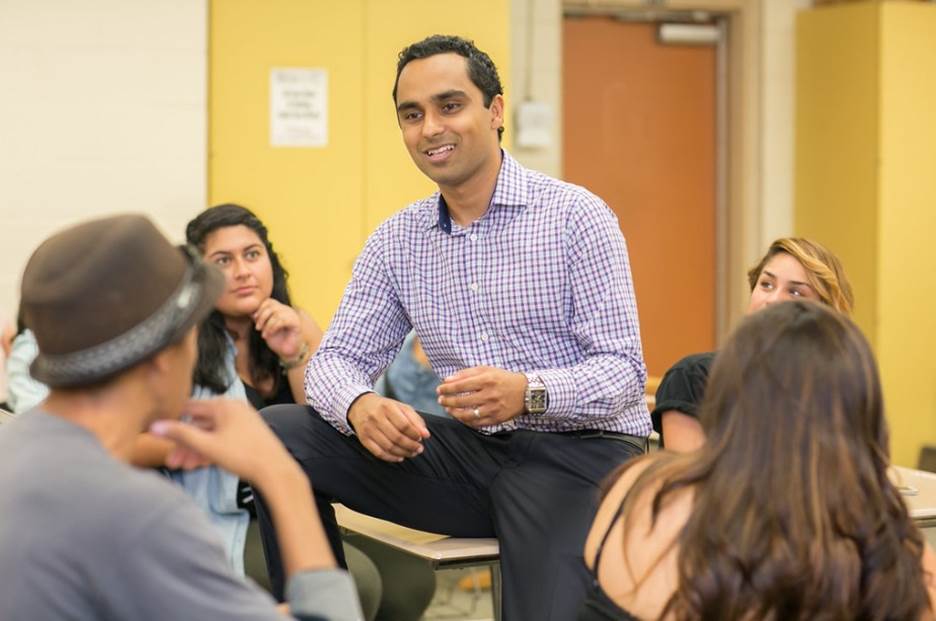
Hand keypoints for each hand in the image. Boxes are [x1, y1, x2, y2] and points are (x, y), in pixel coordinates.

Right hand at [149, 399, 295, 483]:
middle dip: (184, 443)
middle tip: (171, 461)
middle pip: (200, 424)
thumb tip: (155, 426)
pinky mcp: (246, 435)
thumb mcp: (207, 445)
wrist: (275, 471)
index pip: (189, 407)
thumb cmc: (244, 455)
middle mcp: (233, 409)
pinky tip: (198, 465)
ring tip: (183, 467)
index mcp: (224, 405)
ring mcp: (241, 422)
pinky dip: (210, 450)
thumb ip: (181, 435)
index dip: (172, 419)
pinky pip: (222, 439)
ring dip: (195, 450)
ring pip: (211, 434)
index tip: (158, 432)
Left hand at [252, 298, 303, 359]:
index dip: (259, 308)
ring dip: (267, 324)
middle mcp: (286, 310)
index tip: (254, 318)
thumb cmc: (276, 340)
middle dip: (262, 316)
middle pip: (271, 305)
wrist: (286, 352)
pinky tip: (269, 334)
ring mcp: (292, 315)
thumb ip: (258, 318)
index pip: (268, 301)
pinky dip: (273, 328)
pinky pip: (282, 321)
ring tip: (263, 334)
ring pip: (276, 313)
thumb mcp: (264, 327)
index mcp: (279, 309)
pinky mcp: (296, 323)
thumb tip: (249, 311)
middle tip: (257, 327)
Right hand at [347, 393, 429, 462]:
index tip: (421, 438)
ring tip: (412, 453)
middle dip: (411, 446)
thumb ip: (415, 420)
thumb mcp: (401, 407)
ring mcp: (368, 429)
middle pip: (397, 437)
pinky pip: (378, 453)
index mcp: (387, 407)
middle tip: (419, 449)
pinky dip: (391, 458)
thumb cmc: (385, 407)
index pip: (404, 425)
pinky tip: (399, 457)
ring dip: (403, 453)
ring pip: (389, 447)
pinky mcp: (363, 439)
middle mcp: (376, 418)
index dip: (415, 434)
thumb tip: (426, 435)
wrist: (360, 405)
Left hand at [436, 366, 526, 427]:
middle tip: (440, 400)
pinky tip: (459, 416)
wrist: (526, 392)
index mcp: (486, 380)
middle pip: (461, 401)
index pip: (460, 385)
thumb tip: (447, 380)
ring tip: (447, 409)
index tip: (439, 389)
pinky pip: (476, 423)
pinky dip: (465, 421)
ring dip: (454, 413)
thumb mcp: (486, 370)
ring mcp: (493, 409)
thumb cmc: (502, 379)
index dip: (447, 388)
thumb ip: (466, 373)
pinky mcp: (496, 419)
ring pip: (467, 415)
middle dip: (447, 401)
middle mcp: (490, 395)